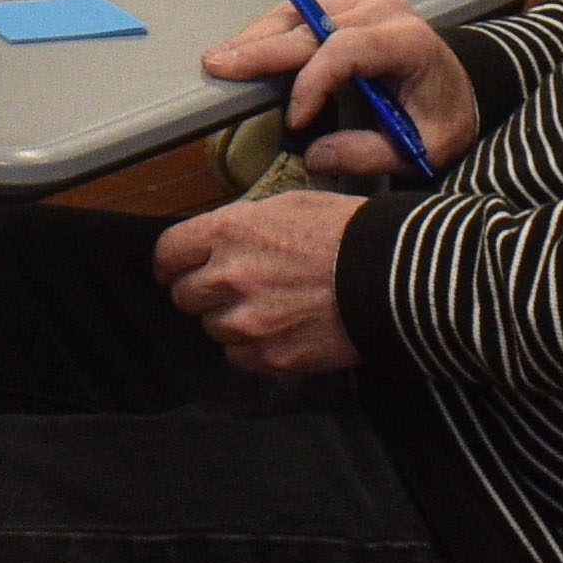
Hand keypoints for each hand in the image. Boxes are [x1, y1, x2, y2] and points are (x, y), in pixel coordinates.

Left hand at [156, 196, 365, 374]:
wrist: (394, 276)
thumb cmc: (347, 233)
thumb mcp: (289, 205)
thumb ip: (242, 224)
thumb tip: (217, 240)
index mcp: (229, 232)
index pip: (168, 252)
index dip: (172, 262)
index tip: (177, 268)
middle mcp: (229, 278)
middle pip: (184, 295)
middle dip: (203, 291)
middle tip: (233, 288)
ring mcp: (249, 321)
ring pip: (212, 328)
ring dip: (231, 320)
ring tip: (268, 307)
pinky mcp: (271, 356)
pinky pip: (239, 358)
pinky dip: (253, 348)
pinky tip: (280, 330)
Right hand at [200, 0, 479, 178]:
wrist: (460, 86)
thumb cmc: (443, 118)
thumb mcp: (421, 148)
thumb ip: (369, 153)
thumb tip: (315, 156)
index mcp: (406, 42)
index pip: (346, 50)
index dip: (312, 83)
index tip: (294, 120)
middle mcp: (382, 12)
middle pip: (310, 25)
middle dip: (261, 49)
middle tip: (218, 66)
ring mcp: (362, 4)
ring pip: (297, 14)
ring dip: (256, 38)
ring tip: (221, 60)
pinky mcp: (347, 7)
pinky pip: (299, 14)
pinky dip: (269, 34)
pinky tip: (243, 50)